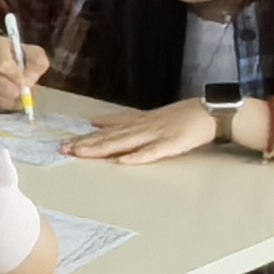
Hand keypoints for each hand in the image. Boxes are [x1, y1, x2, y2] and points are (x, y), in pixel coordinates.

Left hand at [64, 98, 220, 166]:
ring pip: (124, 143)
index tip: (65, 143)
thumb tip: (95, 123)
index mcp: (136, 123)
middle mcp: (141, 128)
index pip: (106, 132)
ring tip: (82, 153)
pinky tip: (122, 161)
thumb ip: (121, 121)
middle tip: (64, 150)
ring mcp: (155, 136)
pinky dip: (137, 157)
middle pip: (109, 138)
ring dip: (102, 148)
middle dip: (86, 144)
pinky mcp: (171, 144)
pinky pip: (152, 152)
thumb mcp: (146, 116)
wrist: (208, 112)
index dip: (85, 138)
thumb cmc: (178, 116)